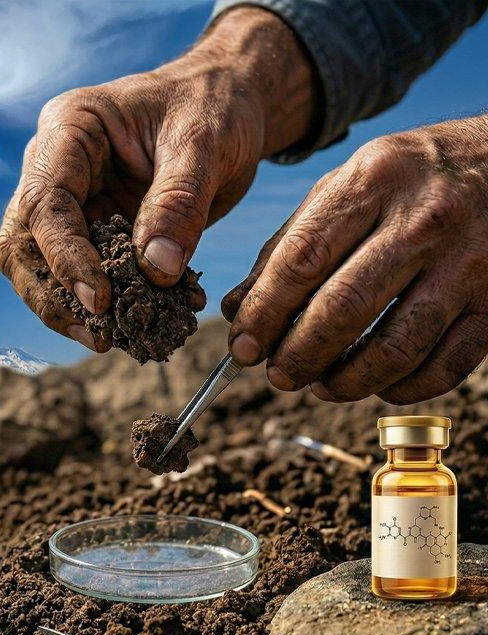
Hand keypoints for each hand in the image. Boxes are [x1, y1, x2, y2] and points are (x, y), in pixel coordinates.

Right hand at [0, 6, 317, 350]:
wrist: (229, 103)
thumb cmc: (215, 106)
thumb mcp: (206, 144)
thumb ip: (179, 202)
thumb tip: (156, 270)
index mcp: (68, 128)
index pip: (45, 203)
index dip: (65, 256)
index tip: (100, 300)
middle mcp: (52, 166)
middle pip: (21, 243)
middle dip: (51, 295)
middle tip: (98, 334)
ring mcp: (68, 200)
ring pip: (38, 267)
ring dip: (69, 310)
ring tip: (113, 340)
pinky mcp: (90, 230)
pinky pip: (81, 276)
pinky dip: (106, 305)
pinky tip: (141, 324)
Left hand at [223, 116, 487, 403]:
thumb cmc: (412, 178)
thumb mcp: (349, 184)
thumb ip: (291, 243)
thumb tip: (238, 309)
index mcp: (373, 182)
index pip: (302, 260)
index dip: (265, 313)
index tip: (243, 346)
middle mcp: (424, 220)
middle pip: (344, 308)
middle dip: (299, 353)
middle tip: (277, 375)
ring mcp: (469, 262)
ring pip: (397, 346)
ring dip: (347, 380)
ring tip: (319, 386)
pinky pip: (446, 365)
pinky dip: (403, 387)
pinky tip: (376, 386)